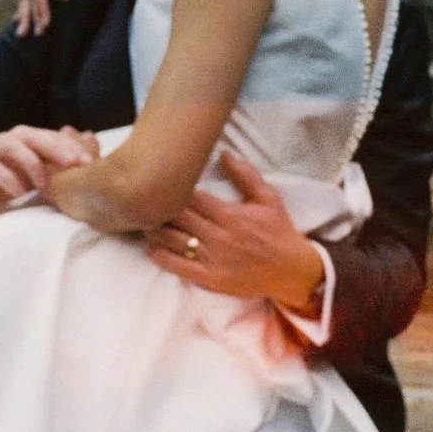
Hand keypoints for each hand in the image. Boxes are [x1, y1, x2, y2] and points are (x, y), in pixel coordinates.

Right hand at [0, 127, 99, 217]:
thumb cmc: (8, 181)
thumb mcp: (35, 174)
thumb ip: (55, 165)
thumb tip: (89, 159)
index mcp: (27, 139)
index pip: (52, 137)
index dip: (71, 147)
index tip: (90, 162)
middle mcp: (10, 140)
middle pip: (36, 137)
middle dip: (57, 149)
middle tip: (74, 165)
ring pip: (14, 147)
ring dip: (32, 164)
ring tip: (44, 185)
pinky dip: (9, 181)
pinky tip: (19, 194)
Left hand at [145, 149, 324, 311]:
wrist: (291, 270)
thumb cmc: (278, 231)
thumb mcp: (268, 198)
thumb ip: (245, 175)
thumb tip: (224, 153)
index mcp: (230, 214)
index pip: (191, 197)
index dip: (172, 189)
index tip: (159, 181)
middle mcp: (218, 236)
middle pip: (178, 217)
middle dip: (158, 208)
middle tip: (141, 198)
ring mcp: (213, 259)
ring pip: (174, 241)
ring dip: (155, 230)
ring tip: (141, 220)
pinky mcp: (211, 278)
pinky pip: (180, 267)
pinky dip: (162, 257)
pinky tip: (151, 247)